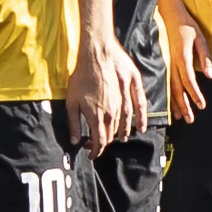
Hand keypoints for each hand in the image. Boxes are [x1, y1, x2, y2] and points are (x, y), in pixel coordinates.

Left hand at [66, 36, 137, 154]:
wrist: (95, 57)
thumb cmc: (80, 78)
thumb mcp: (71, 102)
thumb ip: (74, 123)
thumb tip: (75, 141)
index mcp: (96, 117)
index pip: (99, 141)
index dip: (95, 151)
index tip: (91, 155)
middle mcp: (111, 113)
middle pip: (110, 135)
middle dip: (103, 143)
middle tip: (95, 144)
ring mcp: (121, 103)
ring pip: (122, 124)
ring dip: (119, 134)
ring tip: (117, 140)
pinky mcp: (129, 92)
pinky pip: (136, 111)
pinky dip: (138, 121)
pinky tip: (140, 127)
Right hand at [160, 0, 211, 122]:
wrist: (168, 13)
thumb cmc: (186, 25)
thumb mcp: (200, 38)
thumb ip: (204, 57)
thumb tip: (210, 75)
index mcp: (182, 57)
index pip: (188, 80)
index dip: (195, 94)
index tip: (201, 106)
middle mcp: (173, 62)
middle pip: (177, 88)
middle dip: (184, 105)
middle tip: (190, 120)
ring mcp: (168, 63)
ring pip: (171, 87)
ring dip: (176, 103)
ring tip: (181, 117)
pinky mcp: (166, 62)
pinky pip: (167, 81)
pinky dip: (170, 94)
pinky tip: (171, 102)